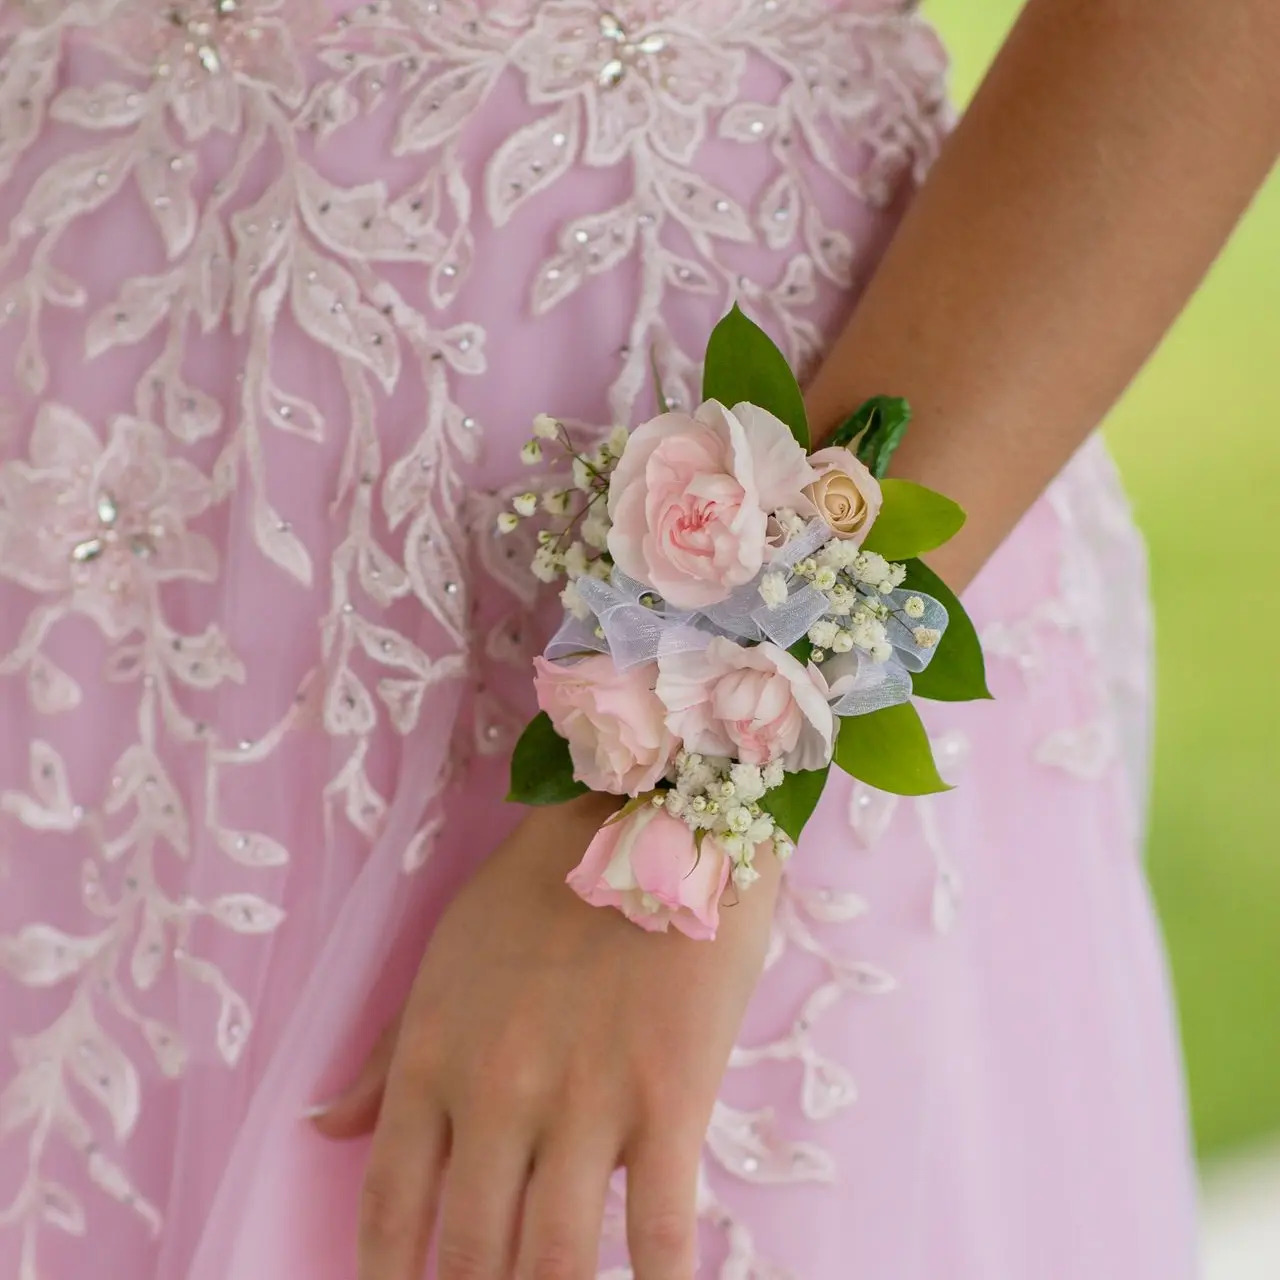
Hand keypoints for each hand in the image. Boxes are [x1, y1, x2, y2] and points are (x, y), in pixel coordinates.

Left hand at [312, 793, 778, 1279]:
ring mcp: (586, 1101)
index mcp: (436, 1058)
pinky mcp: (671, 1098)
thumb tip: (321, 1128)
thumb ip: (388, 1054)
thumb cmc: (541, 887)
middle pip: (469, 1255)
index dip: (386, 1277)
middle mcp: (498, 1094)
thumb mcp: (446, 959)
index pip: (390, 1205)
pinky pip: (663, 1228)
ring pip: (556, 1262)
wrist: (650, 816)